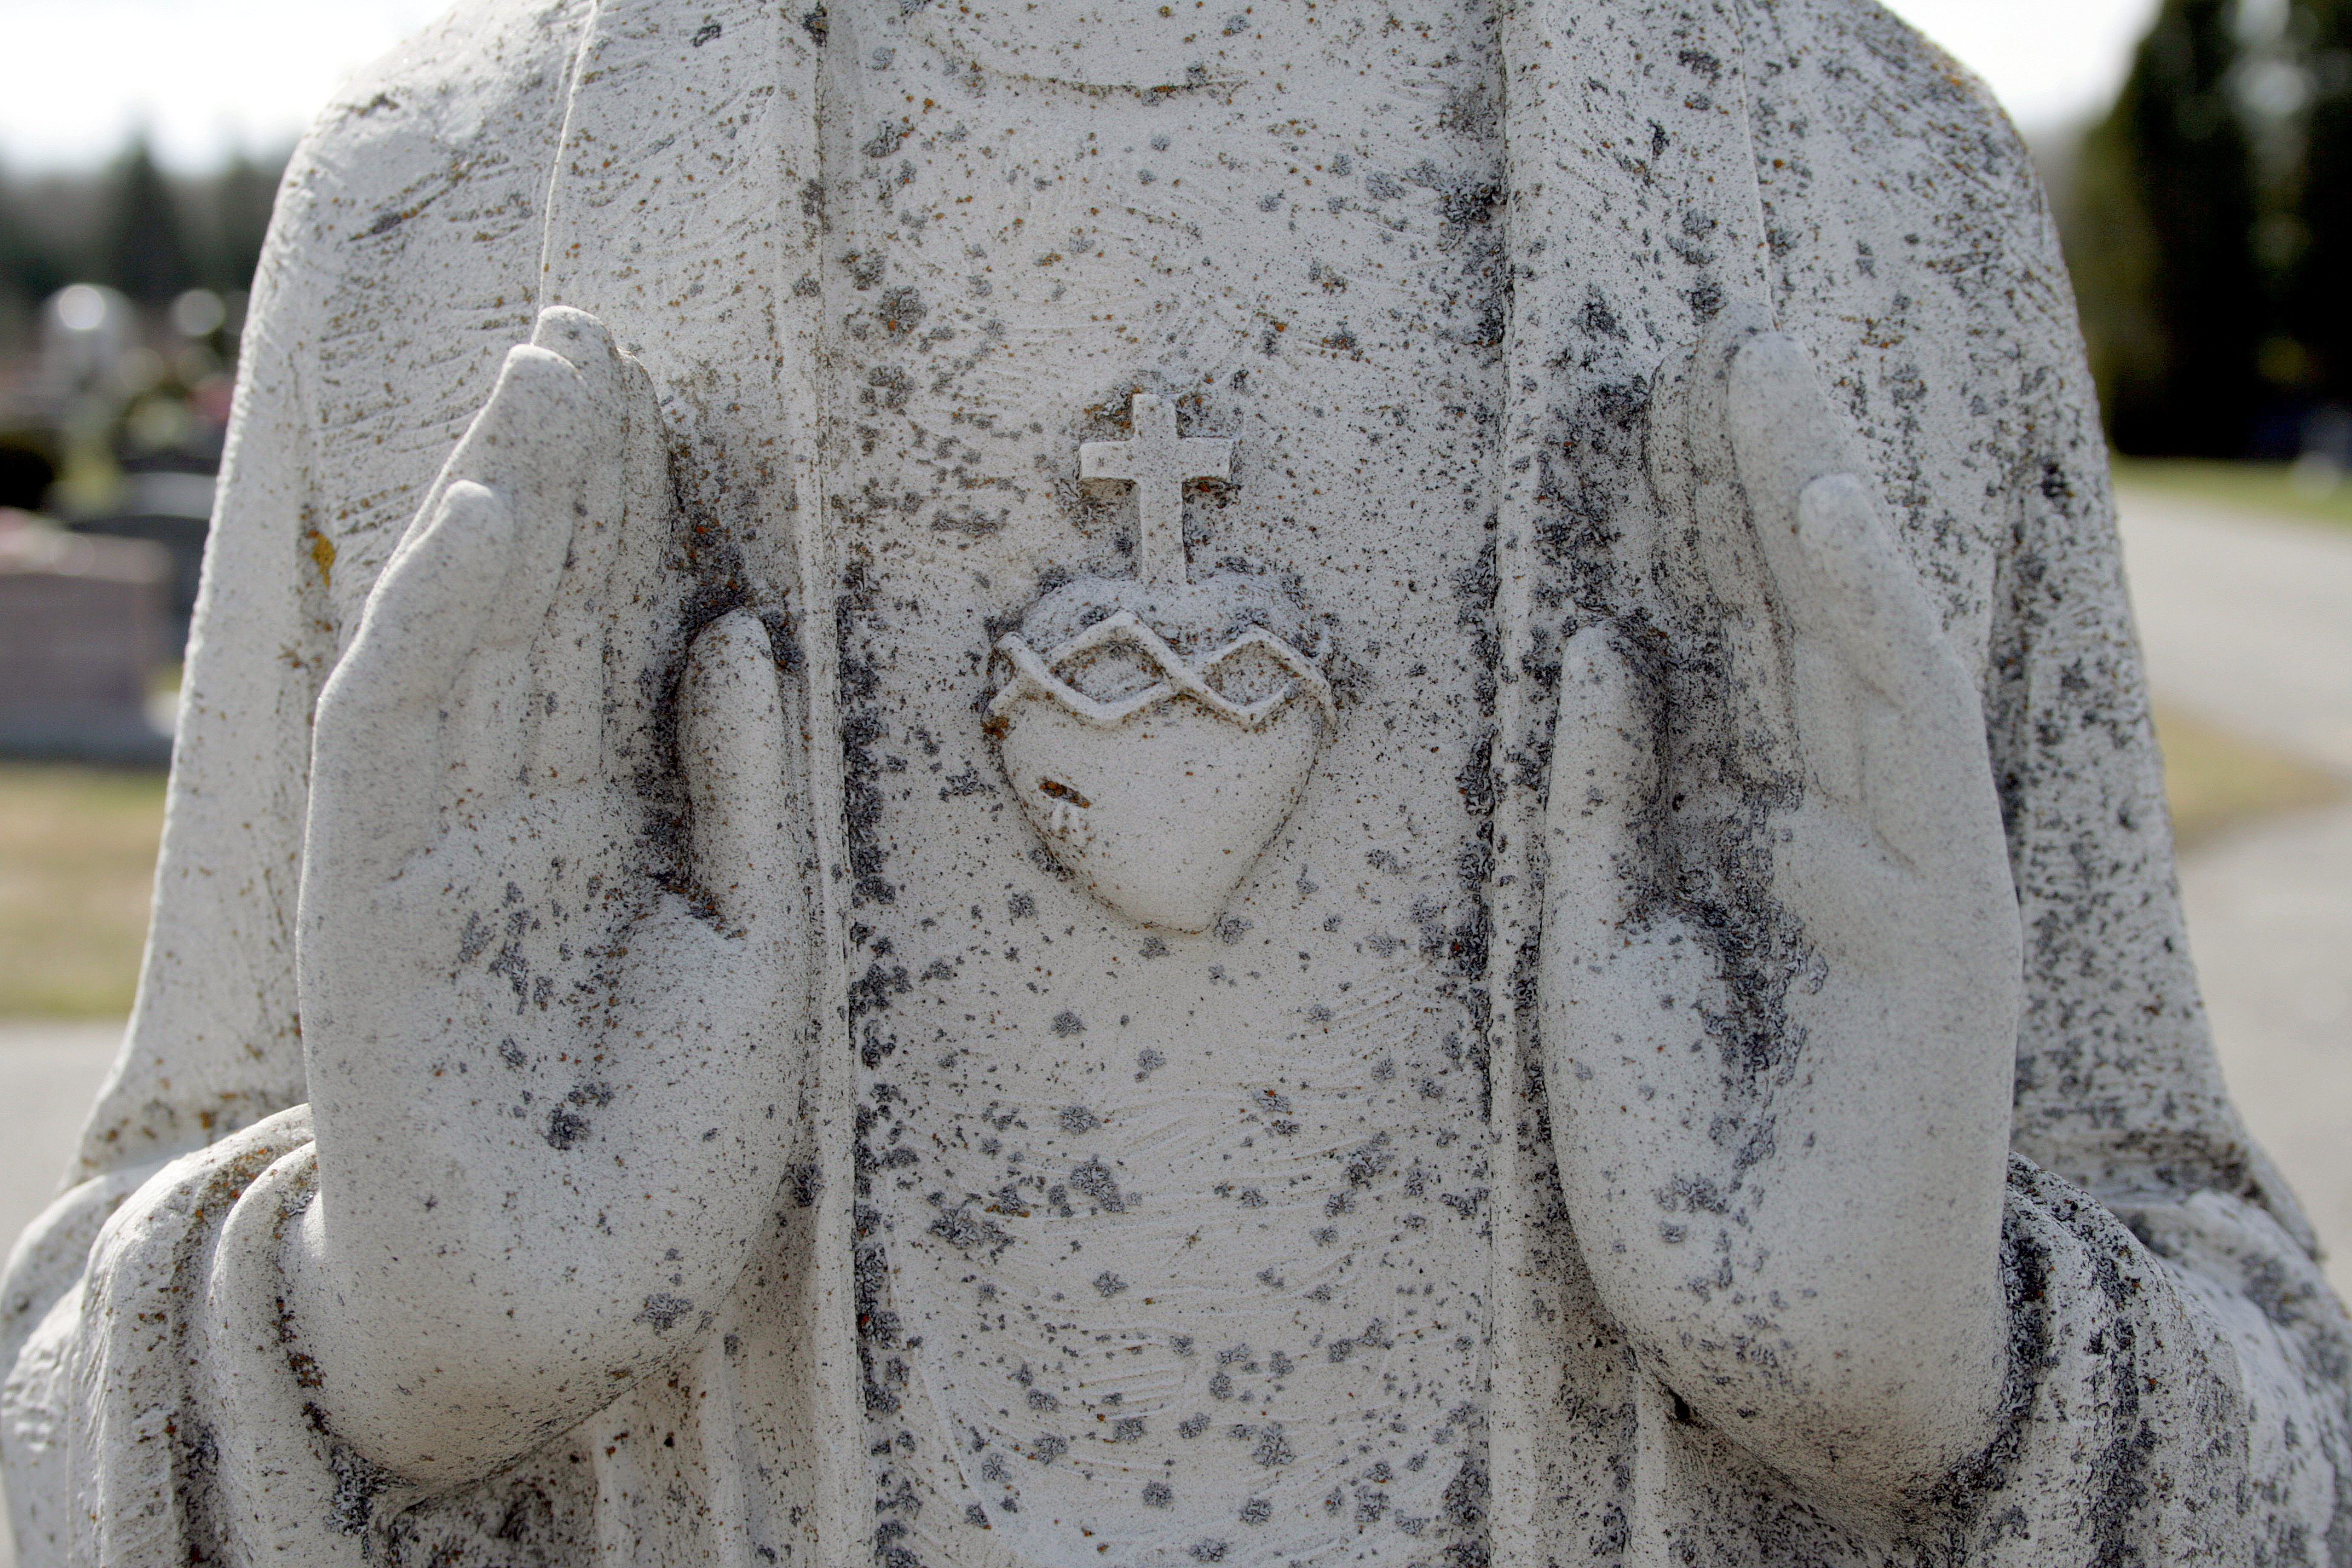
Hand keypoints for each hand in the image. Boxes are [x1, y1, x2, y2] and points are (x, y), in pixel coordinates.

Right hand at [289, 309, 807, 1481]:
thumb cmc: (684, 1154)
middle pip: (545, 614)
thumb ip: (743, 791)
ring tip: (551, 376)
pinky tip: (476, 517)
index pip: (623, 644)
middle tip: (602, 337)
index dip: (644, 522)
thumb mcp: (766, 950)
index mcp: (617, 831)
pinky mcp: (372, 896)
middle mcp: (524, 819)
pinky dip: (430, 618)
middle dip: (574, 477)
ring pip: (468, 640)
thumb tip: (737, 629)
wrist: (581, 1309)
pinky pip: (392, 731)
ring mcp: (441, 848)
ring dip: (502, 505)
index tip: (677, 402)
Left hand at [1540, 325, 2020, 1495]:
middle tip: (1729, 339)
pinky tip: (1825, 520)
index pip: (1743, 642)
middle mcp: (1852, 830)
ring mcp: (1911, 875)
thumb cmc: (1674, 1150)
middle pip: (1811, 627)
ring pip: (1872, 658)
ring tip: (1777, 390)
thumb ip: (1604, 804)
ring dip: (1828, 520)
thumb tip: (1603, 643)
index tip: (1663, 395)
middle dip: (1770, 481)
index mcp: (1768, 828)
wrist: (1747, 1320)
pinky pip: (1909, 750)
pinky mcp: (1946, 931)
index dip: (1708, 518)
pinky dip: (1872, 632)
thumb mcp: (1592, 948)